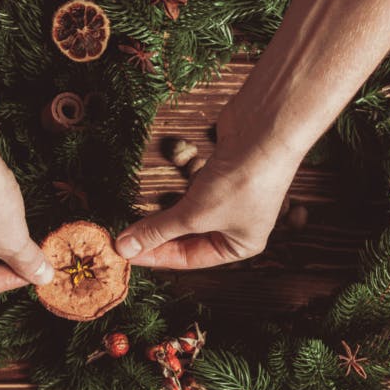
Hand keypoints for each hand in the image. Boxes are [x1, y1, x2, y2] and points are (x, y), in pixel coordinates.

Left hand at [115, 106, 301, 268]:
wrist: (266, 130)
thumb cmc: (242, 181)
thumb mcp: (194, 214)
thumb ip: (158, 230)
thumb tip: (125, 248)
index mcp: (239, 245)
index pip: (189, 258)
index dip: (155, 256)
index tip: (125, 253)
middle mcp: (237, 224)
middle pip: (187, 237)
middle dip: (157, 236)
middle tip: (123, 237)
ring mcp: (230, 196)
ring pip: (187, 212)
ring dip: (162, 215)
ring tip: (132, 218)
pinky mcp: (221, 171)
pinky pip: (191, 189)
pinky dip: (173, 192)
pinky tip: (154, 194)